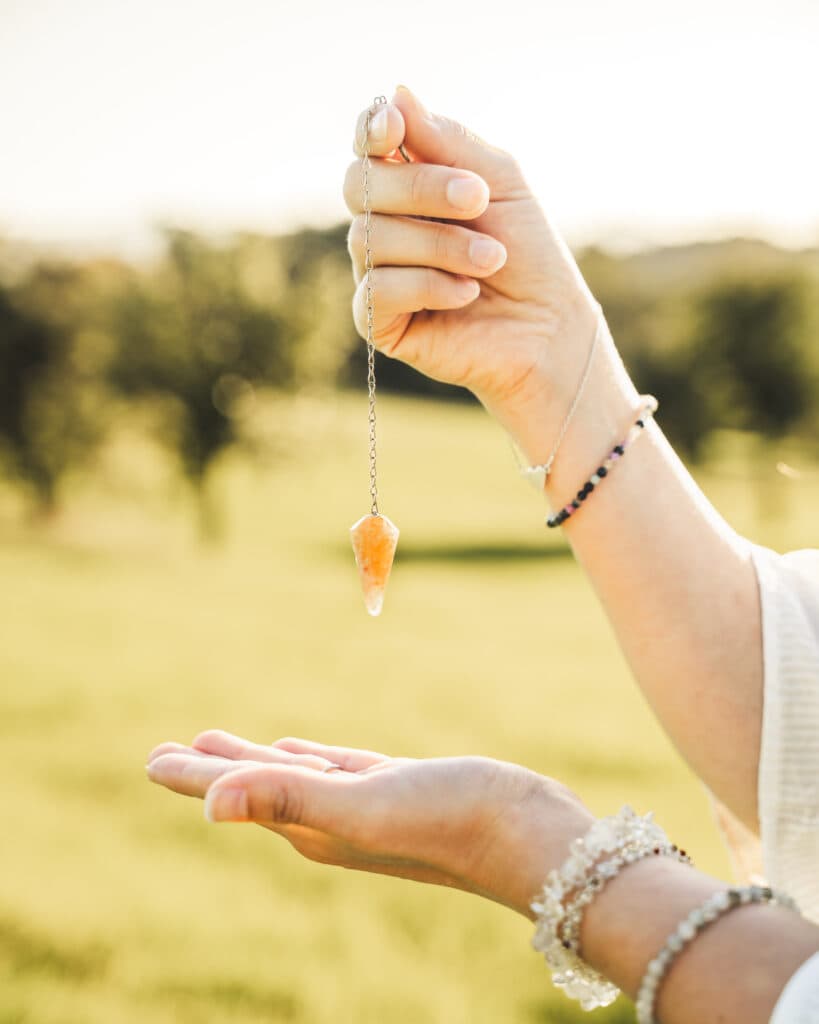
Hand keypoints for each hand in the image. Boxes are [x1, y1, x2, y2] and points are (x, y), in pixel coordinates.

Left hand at [146, 730, 593, 918]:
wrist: (526, 834)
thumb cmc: (446, 820)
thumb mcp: (361, 805)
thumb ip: (287, 797)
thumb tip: (210, 803)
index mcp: (310, 824)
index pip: (235, 793)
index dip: (191, 777)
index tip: (153, 759)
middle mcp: (329, 818)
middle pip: (254, 787)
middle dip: (211, 769)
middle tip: (170, 752)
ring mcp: (364, 803)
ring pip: (292, 775)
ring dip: (255, 760)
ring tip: (224, 745)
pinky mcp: (396, 787)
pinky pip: (337, 768)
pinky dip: (311, 758)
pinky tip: (305, 751)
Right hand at [344, 85, 599, 442]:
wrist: (548, 326)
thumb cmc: (529, 254)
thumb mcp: (499, 182)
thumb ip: (448, 141)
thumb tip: (396, 95)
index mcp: (407, 186)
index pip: (367, 148)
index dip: (371, 130)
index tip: (394, 126)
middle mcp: (383, 226)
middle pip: (360, 185)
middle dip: (421, 188)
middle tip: (479, 200)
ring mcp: (376, 273)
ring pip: (372, 238)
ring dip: (442, 244)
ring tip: (491, 259)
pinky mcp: (378, 321)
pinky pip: (378, 289)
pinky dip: (428, 286)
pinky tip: (465, 294)